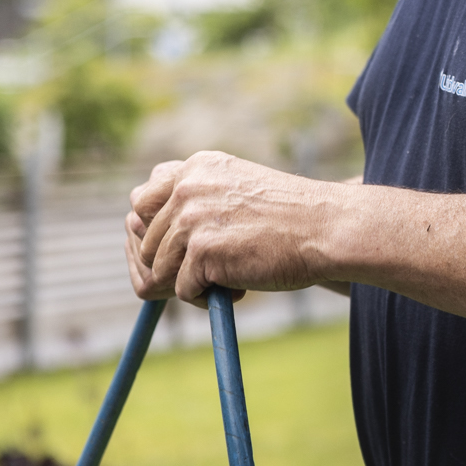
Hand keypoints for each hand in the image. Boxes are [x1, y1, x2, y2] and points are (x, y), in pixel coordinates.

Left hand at [126, 151, 329, 306]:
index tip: (185, 246)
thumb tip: (136, 228)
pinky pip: (184, 291)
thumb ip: (194, 197)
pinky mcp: (201, 250)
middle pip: (147, 243)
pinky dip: (209, 298)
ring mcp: (192, 218)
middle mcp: (187, 187)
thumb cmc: (290, 217)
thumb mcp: (236, 188)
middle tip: (216, 267)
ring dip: (192, 282)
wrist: (329, 228)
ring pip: (160, 269)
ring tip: (233, 275)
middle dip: (176, 263)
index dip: (158, 232)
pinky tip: (241, 284)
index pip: (141, 203)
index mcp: (196, 167)